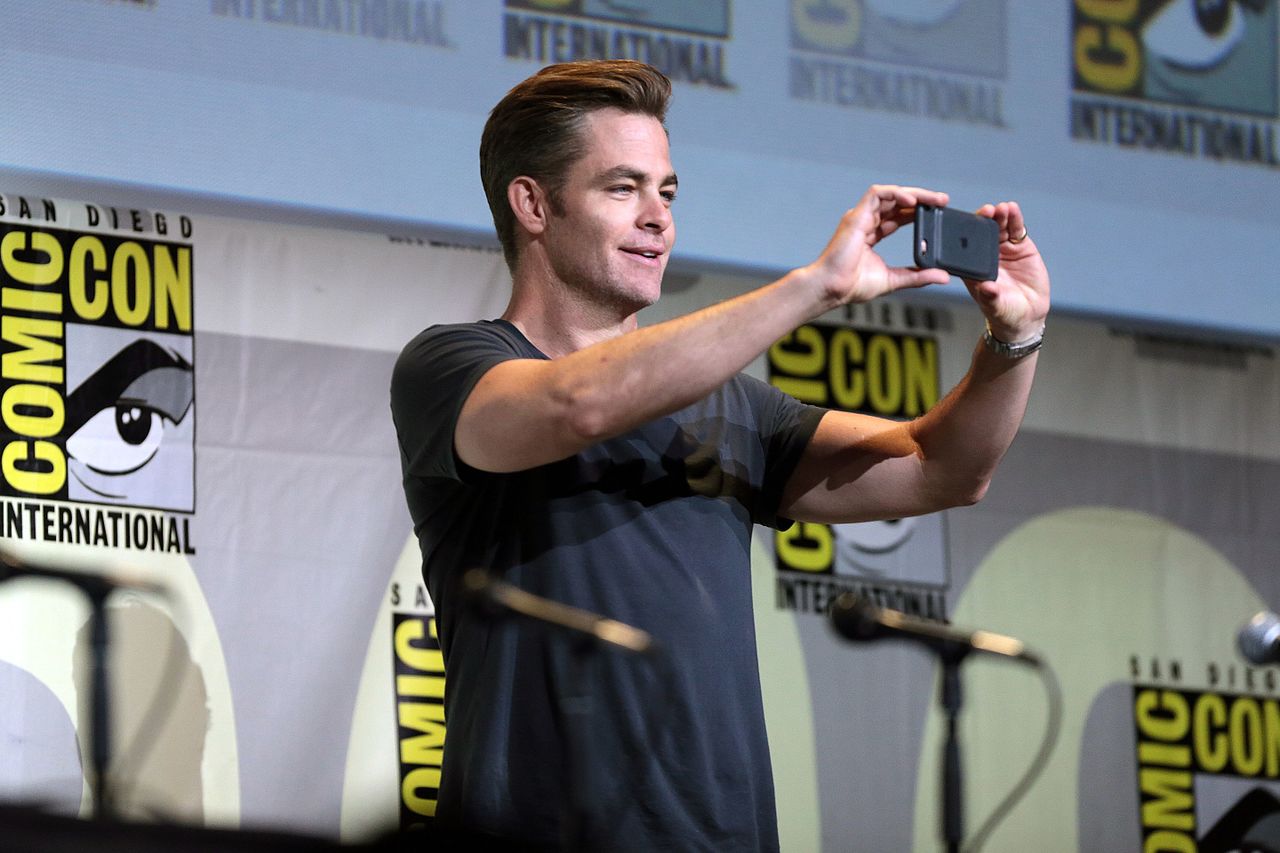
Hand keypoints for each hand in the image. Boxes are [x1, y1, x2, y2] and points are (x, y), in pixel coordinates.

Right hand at [804, 184, 952, 307]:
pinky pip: (878, 194)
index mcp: (871, 235)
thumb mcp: (894, 280)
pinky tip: (912, 201)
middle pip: (897, 202)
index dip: (917, 211)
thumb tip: (942, 276)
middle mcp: (866, 222)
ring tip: (934, 199)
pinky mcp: (857, 216)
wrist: (832, 289)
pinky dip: (896, 193)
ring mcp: (861, 217)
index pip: (898, 216)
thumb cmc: (852, 286)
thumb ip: (918, 276)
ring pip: (890, 194)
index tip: (938, 212)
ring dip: (914, 193)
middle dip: (922, 199)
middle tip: (943, 201)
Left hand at [965, 202, 1049, 341]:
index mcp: (971, 268)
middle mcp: (984, 255)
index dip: (964, 235)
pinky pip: (1015, 229)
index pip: (963, 248)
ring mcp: (1001, 248)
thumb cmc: (1005, 312)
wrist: (1028, 313)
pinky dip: (1014, 219)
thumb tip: (986, 288)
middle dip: (983, 220)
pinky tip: (1013, 209)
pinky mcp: (1019, 246)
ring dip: (999, 216)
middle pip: (981, 232)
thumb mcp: (997, 307)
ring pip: (998, 227)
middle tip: (987, 211)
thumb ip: (991, 297)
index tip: (965, 226)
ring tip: (1002, 208)